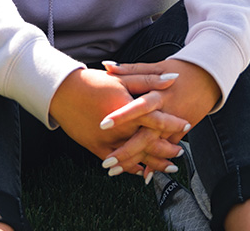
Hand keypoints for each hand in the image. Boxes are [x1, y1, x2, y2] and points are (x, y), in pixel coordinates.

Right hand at [48, 68, 187, 173]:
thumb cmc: (94, 82)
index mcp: (127, 108)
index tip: (187, 125)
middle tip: (180, 153)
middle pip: (149, 143)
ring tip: (169, 167)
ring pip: (136, 157)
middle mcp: (119, 128)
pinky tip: (143, 171)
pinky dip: (131, 168)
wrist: (63, 92)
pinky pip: (118, 162)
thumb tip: (173, 77)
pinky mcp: (96, 148)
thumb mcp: (123, 79)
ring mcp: (107, 141)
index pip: (156, 119)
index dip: (173, 123)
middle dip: (167, 149)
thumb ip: (149, 80)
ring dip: (154, 163)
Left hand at [99, 60, 220, 176]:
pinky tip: (141, 174)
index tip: (103, 125)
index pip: (139, 107)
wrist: (208, 77)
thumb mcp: (156, 67)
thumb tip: (106, 66)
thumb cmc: (178, 70)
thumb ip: (130, 69)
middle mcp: (167, 112)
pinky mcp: (181, 132)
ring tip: (114, 171)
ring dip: (136, 160)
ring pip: (155, 147)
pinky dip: (155, 162)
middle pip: (146, 136)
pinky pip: (166, 149)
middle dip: (126, 150)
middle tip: (106, 162)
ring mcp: (175, 125)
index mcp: (160, 94)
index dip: (122, 116)